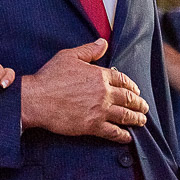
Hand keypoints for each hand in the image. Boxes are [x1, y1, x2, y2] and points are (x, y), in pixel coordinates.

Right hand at [20, 38, 149, 142]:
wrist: (36, 99)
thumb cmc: (49, 77)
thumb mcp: (68, 57)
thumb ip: (88, 50)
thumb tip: (103, 42)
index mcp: (99, 76)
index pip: (123, 80)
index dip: (131, 86)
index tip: (135, 90)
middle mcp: (104, 93)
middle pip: (129, 98)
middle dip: (139, 103)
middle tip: (143, 107)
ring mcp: (100, 111)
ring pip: (126, 116)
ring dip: (136, 118)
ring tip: (141, 120)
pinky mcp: (92, 126)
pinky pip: (114, 132)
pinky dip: (123, 136)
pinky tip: (128, 137)